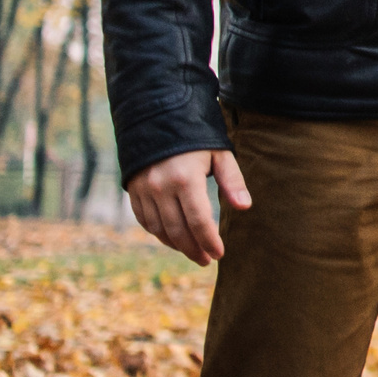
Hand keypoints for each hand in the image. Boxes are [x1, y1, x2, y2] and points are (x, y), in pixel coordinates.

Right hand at [127, 147, 251, 265]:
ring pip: (159, 229)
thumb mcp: (219, 153)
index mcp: (185, 178)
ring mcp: (144, 189)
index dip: (209, 241)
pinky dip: (159, 233)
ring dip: (176, 245)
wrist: (157, 116)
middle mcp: (161, 187)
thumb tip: (244, 207)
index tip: (219, 254)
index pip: (199, 221)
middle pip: (178, 230)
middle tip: (207, 260)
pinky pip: (145, 220)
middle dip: (194, 249)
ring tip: (193, 252)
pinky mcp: (133, 189)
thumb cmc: (196, 136)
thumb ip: (232, 180)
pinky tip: (173, 239)